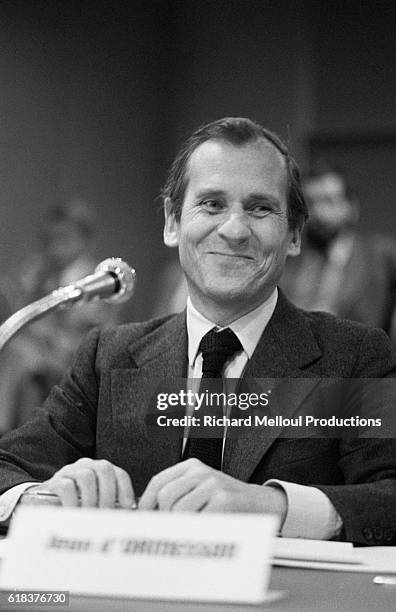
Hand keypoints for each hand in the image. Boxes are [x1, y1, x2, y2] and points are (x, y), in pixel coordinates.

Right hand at [35, 458, 134, 508]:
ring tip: (89, 516)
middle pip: (104, 469)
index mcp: (102, 471)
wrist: (46, 507)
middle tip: (106, 515)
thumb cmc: (79, 508)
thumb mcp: (99, 506)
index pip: (119, 474)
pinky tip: (73, 515)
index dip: (126, 490)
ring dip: (91, 499)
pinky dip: (73, 502)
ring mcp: (70, 471)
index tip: (129, 508)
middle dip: (109, 494)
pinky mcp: (54, 481)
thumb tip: (133, 515)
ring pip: (86, 476)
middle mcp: (88, 466)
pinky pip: (66, 486)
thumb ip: (115, 507)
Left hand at [139, 458, 286, 522]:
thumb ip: (177, 496)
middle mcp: (201, 471)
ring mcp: (213, 484)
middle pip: (165, 497)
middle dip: (164, 518)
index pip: (158, 481)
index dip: (146, 503)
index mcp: (191, 466)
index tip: (144, 519)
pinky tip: (206, 531)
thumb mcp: (199, 491)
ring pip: (179, 510)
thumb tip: (147, 515)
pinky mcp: (224, 500)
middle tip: (172, 529)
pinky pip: (198, 521)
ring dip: (182, 527)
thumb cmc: (226, 502)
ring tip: (192, 531)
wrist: (261, 504)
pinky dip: (197, 531)